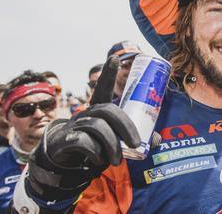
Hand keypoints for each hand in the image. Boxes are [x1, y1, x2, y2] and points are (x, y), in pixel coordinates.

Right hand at [25, 56, 139, 200]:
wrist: (63, 162)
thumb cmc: (94, 146)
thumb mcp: (114, 142)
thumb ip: (133, 140)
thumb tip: (157, 140)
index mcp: (98, 110)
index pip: (102, 88)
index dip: (108, 74)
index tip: (115, 58)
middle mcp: (86, 113)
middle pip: (107, 110)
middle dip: (125, 126)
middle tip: (136, 144)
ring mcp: (74, 125)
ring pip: (97, 127)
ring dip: (111, 144)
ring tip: (118, 159)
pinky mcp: (64, 139)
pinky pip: (82, 141)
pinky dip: (94, 151)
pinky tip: (98, 159)